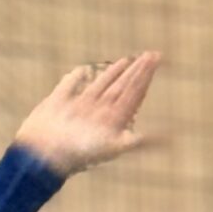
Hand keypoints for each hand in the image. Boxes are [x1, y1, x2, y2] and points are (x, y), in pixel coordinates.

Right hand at [13, 54, 161, 177]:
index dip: (145, 77)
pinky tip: (83, 70)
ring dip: (114, 73)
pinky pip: (70, 86)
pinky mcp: (58, 103)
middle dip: (137, 71)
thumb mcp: (112, 147)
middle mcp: (98, 113)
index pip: (134, 93)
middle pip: (122, 88)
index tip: (156, 59)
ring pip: (101, 86)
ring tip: (126, 60)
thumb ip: (138, 141)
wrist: (41, 156)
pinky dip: (75, 78)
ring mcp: (79, 108)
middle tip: (151, 55)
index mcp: (111, 121)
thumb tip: (171, 139)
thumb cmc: (76, 153)